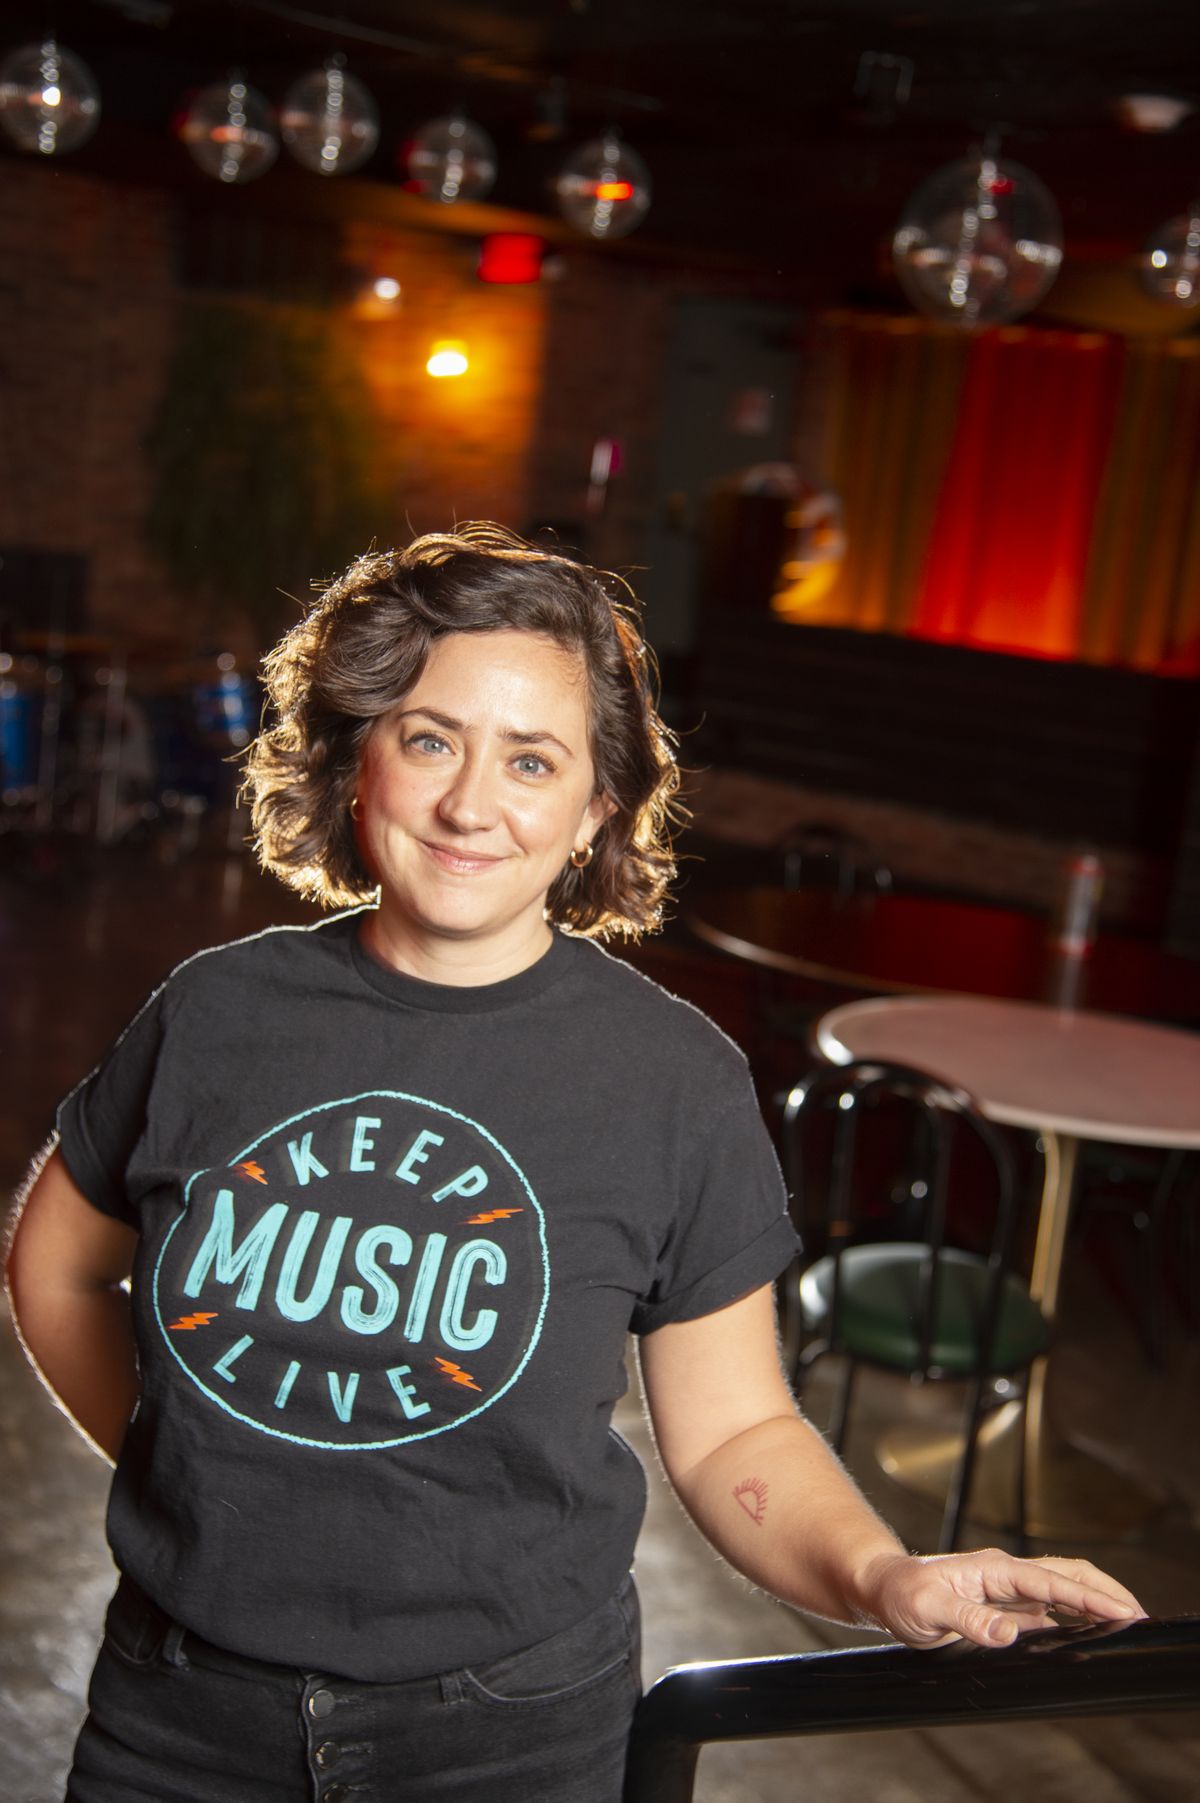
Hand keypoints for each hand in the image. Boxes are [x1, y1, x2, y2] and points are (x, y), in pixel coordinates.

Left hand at [860, 1548, 1146, 1649]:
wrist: (883, 1588)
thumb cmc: (901, 1595)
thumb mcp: (927, 1612)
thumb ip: (968, 1621)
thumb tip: (1009, 1633)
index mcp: (993, 1570)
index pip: (1051, 1582)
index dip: (1087, 1596)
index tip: (1121, 1609)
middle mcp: (1005, 1574)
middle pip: (1065, 1574)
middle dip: (1103, 1590)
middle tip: (1138, 1614)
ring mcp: (1006, 1588)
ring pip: (1060, 1588)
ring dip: (1093, 1600)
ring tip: (1126, 1619)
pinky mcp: (1003, 1604)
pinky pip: (1047, 1606)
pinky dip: (1073, 1614)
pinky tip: (1087, 1630)